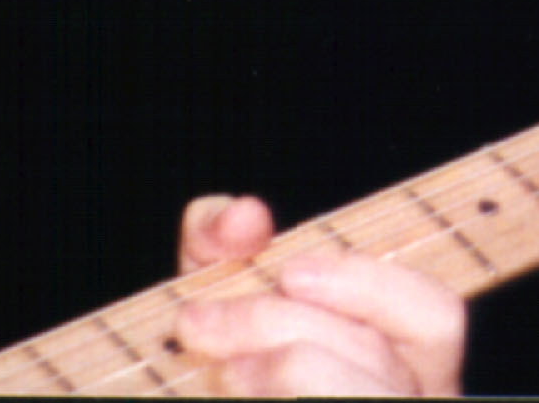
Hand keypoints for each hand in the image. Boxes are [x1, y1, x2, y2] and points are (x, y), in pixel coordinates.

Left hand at [171, 194, 466, 396]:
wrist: (165, 401)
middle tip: (196, 324)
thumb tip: (245, 214)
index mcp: (399, 365)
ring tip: (220, 378)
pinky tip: (228, 399)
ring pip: (348, 393)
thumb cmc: (211, 366)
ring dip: (274, 375)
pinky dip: (266, 401)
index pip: (433, 316)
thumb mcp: (214, 297)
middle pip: (372, 353)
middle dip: (268, 323)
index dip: (366, 284)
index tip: (287, 272)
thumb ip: (221, 244)